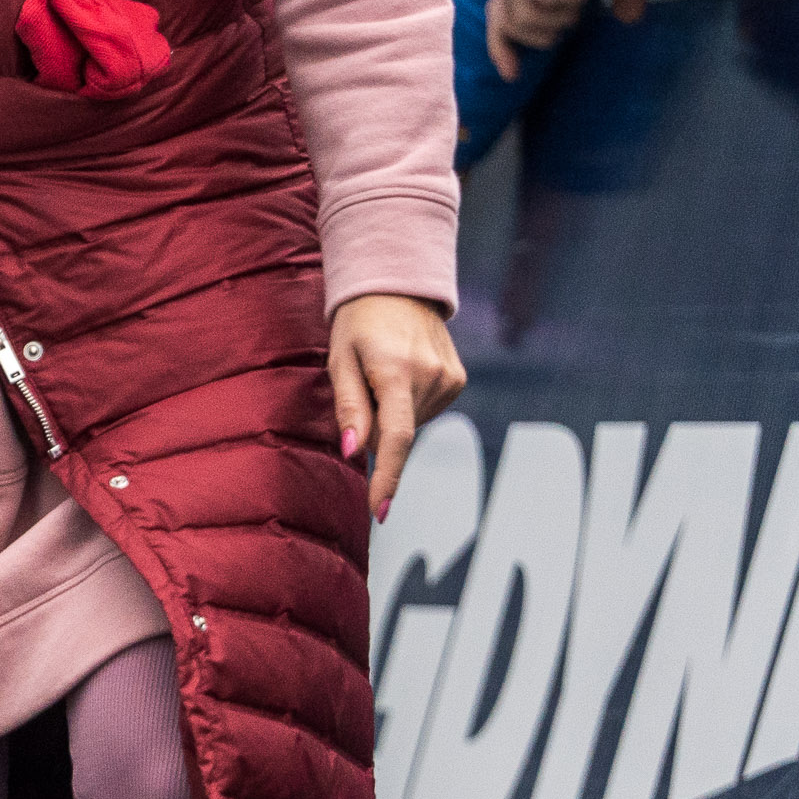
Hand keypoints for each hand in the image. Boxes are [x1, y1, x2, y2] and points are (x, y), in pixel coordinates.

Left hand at [327, 294, 467, 517]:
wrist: (397, 286)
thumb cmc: (358, 325)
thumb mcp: (340, 362)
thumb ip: (350, 408)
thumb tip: (353, 453)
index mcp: (396, 372)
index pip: (395, 437)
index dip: (386, 477)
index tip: (379, 511)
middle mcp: (430, 376)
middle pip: (395, 435)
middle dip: (372, 428)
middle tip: (362, 387)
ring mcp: (449, 379)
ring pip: (410, 426)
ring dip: (391, 414)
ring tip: (383, 374)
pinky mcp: (458, 380)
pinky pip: (424, 412)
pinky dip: (407, 405)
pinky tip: (402, 375)